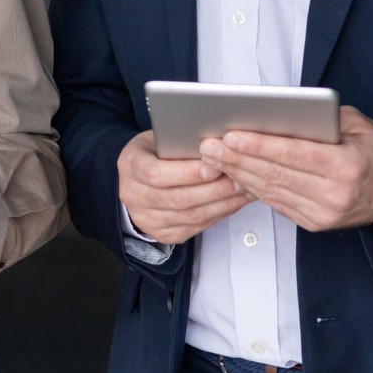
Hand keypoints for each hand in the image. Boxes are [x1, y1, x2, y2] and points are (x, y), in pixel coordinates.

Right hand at [117, 130, 252, 245]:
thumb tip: (215, 145)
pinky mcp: (163, 233)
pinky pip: (196, 227)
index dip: (188, 172)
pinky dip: (219, 214)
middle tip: (239, 177)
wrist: (138, 177)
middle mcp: (133, 195)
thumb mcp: (159, 138)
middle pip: (179, 198)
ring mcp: (147, 218)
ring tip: (242, 189)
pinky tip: (233, 202)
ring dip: (222, 203)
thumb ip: (180, 143)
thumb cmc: (154, 152)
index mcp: (130, 165)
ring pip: (191, 215)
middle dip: (215, 189)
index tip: (215, 165)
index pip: (157, 174)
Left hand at [203, 105, 372, 231]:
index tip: (231, 135)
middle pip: (275, 174)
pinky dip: (253, 187)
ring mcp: (323, 213)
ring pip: (271, 191)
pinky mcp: (314, 222)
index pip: (293, 154)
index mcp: (347, 166)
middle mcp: (335, 194)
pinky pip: (276, 202)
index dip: (259, 146)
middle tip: (208, 144)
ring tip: (213, 156)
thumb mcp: (357, 124)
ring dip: (238, 173)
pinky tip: (234, 173)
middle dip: (237, 159)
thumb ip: (321, 118)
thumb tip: (278, 111)